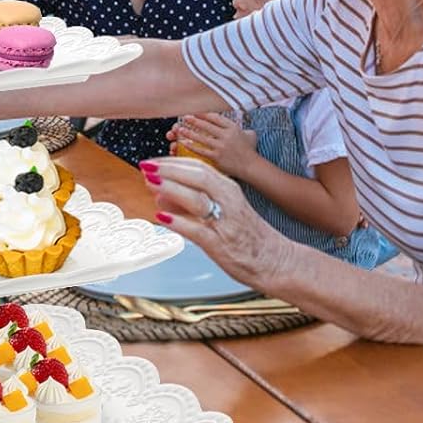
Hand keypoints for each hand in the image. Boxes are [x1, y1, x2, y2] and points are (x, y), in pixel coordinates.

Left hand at [137, 156, 287, 289]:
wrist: (276, 261)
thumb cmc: (246, 234)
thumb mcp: (224, 208)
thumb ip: (193, 200)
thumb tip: (160, 193)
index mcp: (228, 189)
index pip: (198, 167)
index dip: (172, 162)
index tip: (153, 161)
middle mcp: (228, 201)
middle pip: (196, 177)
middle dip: (169, 170)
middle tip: (146, 167)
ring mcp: (225, 222)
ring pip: (196, 199)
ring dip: (171, 189)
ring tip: (150, 184)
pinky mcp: (221, 245)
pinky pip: (197, 230)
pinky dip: (178, 222)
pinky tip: (161, 217)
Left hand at [169, 113, 257, 175]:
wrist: (251, 167)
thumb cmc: (250, 151)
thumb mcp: (249, 134)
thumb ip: (241, 128)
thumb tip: (236, 123)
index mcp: (232, 128)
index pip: (215, 117)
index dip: (203, 114)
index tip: (195, 111)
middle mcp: (226, 136)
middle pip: (206, 126)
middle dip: (194, 120)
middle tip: (185, 117)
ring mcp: (221, 147)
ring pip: (201, 137)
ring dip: (189, 133)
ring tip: (180, 130)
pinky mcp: (217, 157)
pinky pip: (201, 150)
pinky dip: (192, 146)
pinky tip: (184, 143)